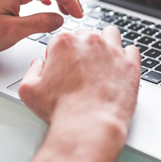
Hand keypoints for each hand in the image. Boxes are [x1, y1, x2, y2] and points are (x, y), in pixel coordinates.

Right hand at [18, 26, 141, 143]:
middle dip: (82, 49)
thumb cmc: (61, 110)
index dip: (59, 56)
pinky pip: (132, 50)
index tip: (62, 69)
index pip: (61, 40)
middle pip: (86, 36)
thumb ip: (31, 71)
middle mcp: (90, 42)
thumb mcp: (29, 91)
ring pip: (110, 35)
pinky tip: (119, 68)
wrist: (89, 126)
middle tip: (81, 70)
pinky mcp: (131, 64)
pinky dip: (126, 57)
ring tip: (102, 62)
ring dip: (106, 44)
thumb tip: (38, 64)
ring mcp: (113, 51)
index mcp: (64, 43)